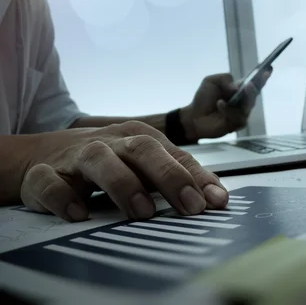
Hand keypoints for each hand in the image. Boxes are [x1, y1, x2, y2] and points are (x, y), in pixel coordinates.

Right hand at [20, 121, 228, 221]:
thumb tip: (217, 197)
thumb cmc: (106, 159)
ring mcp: (76, 156)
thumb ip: (179, 177)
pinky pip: (50, 182)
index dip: (196, 176)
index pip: (173, 153)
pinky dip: (63, 197)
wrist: (42, 154)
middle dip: (169, 176)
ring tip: (142, 211)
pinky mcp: (44, 174)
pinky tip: (79, 215)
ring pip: (98, 160)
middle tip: (190, 206)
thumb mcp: (143, 164)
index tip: (216, 201)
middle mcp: (111, 142)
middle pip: (142, 149)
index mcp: (138, 137)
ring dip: (122, 184)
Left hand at [180, 70, 271, 139]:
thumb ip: (225, 78)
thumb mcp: (211, 81)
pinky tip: (220, 105)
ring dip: (241, 100)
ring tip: (230, 94)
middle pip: (255, 94)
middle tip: (250, 84)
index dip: (262, 76)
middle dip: (255, 89)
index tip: (269, 69)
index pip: (254, 82)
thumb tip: (237, 87)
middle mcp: (243, 101)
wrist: (194, 116)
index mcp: (240, 89)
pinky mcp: (237, 124)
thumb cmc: (203, 98)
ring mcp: (242, 113)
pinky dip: (228, 110)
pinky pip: (238, 117)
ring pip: (248, 106)